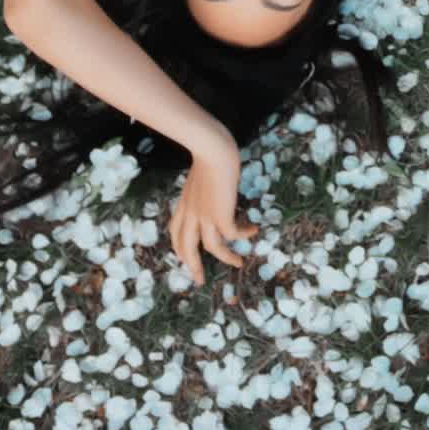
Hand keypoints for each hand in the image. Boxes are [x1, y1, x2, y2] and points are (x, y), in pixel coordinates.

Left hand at [167, 126, 258, 286]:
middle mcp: (191, 214)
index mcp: (184, 204)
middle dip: (193, 266)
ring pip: (211, 248)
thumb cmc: (208, 154)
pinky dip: (243, 235)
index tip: (185, 258)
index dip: (180, 248)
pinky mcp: (220, 215)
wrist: (212, 150)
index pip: (175, 232)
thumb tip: (211, 189)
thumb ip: (201, 187)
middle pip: (186, 248)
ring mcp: (205, 216)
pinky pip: (232, 234)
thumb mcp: (199, 176)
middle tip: (200, 280)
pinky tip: (253, 230)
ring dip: (225, 257)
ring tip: (238, 262)